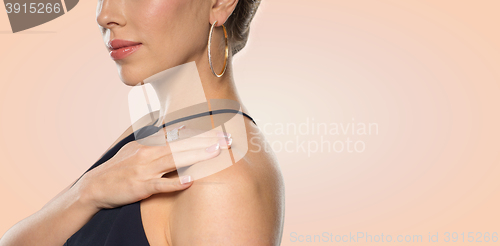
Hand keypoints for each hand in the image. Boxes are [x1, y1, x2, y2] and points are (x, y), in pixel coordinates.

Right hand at [75, 125, 231, 209]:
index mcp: (149, 144)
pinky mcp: (141, 187)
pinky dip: (175, 183)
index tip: (220, 131)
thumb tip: (176, 132)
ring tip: (216, 153)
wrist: (94, 187)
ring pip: (175, 160)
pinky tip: (190, 181)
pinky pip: (161, 184)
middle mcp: (148, 153)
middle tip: (228, 139)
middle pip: (182, 145)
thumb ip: (156, 141)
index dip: (201, 134)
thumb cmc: (119, 169)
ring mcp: (145, 170)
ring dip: (196, 156)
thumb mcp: (136, 149)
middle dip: (206, 142)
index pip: (179, 136)